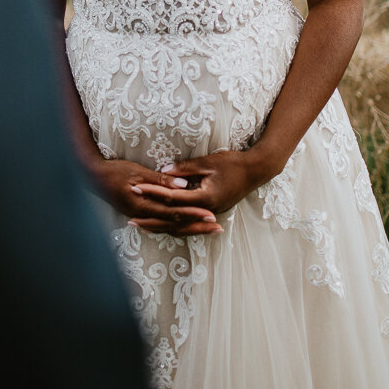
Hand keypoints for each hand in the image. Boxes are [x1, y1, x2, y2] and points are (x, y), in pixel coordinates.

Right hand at [96, 159, 221, 236]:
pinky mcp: (137, 214)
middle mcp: (143, 215)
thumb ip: (160, 181)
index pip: (174, 212)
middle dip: (197, 225)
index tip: (211, 215)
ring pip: (169, 226)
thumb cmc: (114, 170)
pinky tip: (184, 226)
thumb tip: (182, 185)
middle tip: (217, 226)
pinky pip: (160, 224)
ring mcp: (139, 216)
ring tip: (207, 229)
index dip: (194, 213)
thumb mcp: (138, 171)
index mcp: (144, 205)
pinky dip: (174, 226)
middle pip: (175, 223)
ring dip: (189, 228)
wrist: (91, 177)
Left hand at [129, 150, 260, 233]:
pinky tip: (163, 224)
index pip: (173, 198)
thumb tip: (163, 171)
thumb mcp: (208, 162)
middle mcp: (207, 210)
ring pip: (181, 225)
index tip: (136, 188)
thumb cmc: (234, 163)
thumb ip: (185, 168)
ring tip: (142, 226)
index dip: (153, 193)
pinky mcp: (212, 211)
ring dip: (161, 226)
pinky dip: (174, 224)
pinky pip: (189, 222)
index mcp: (205, 198)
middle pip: (174, 219)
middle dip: (152, 219)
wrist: (257, 171)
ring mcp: (210, 213)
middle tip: (131, 220)